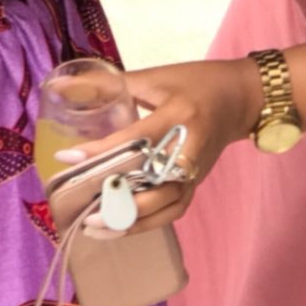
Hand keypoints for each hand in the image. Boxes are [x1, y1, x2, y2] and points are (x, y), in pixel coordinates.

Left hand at [52, 59, 263, 237]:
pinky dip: (147, 223)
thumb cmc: (196, 82)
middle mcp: (189, 148)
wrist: (242, 98)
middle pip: (153, 182)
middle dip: (117, 199)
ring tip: (96, 227)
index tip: (68, 158)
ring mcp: (196, 170)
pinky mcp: (197, 183)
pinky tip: (120, 227)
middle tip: (82, 209)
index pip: (136, 139)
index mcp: (179, 115)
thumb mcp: (155, 77)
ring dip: (131, 221)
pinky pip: (172, 210)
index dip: (101, 151)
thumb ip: (108, 84)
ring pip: (165, 205)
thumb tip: (63, 86)